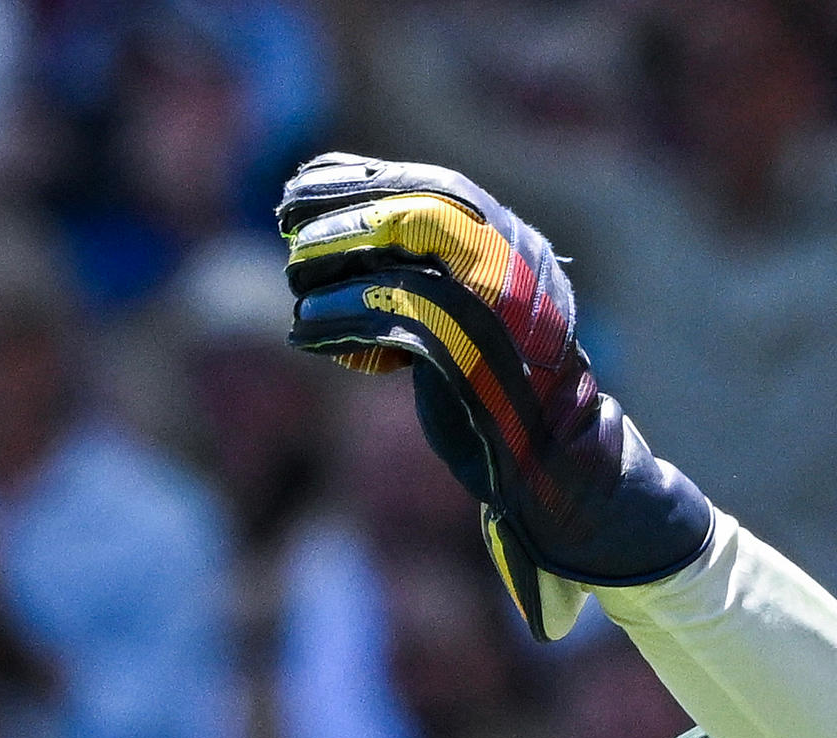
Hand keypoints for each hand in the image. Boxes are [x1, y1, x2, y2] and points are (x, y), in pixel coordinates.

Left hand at [274, 151, 711, 632]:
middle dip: (343, 208)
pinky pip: (385, 313)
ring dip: (333, 258)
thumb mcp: (472, 313)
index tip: (307, 180)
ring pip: (399, 249)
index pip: (439, 188)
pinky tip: (304, 332)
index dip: (367, 178)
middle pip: (416, 207)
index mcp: (517, 246)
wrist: (551, 461)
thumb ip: (433, 272)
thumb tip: (346, 230)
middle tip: (285, 218)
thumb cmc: (497, 388)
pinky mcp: (467, 347)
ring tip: (295, 283)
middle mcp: (513, 262)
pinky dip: (336, 319)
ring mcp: (494, 301)